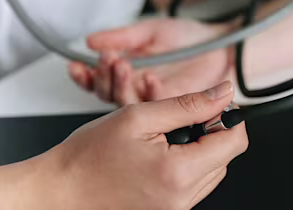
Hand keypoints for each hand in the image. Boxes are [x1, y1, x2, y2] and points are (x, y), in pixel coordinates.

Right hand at [0, 82, 247, 209]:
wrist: (57, 192)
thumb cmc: (87, 157)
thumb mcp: (139, 116)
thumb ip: (188, 104)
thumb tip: (223, 93)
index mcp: (179, 173)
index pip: (235, 141)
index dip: (227, 116)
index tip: (211, 103)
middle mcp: (182, 198)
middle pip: (225, 157)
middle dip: (210, 131)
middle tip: (177, 118)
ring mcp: (176, 209)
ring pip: (211, 171)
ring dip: (197, 149)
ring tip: (162, 138)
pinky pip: (192, 185)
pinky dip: (184, 165)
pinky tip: (157, 155)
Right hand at [69, 19, 232, 104]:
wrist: (222, 44)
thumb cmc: (189, 38)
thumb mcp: (151, 31)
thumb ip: (122, 36)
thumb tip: (90, 41)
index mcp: (128, 75)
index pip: (98, 82)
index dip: (85, 76)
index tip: (76, 65)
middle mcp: (139, 93)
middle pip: (109, 96)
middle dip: (103, 78)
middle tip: (107, 59)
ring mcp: (156, 105)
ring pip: (129, 104)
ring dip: (122, 85)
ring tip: (122, 64)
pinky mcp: (175, 111)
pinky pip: (158, 107)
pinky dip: (150, 91)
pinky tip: (149, 78)